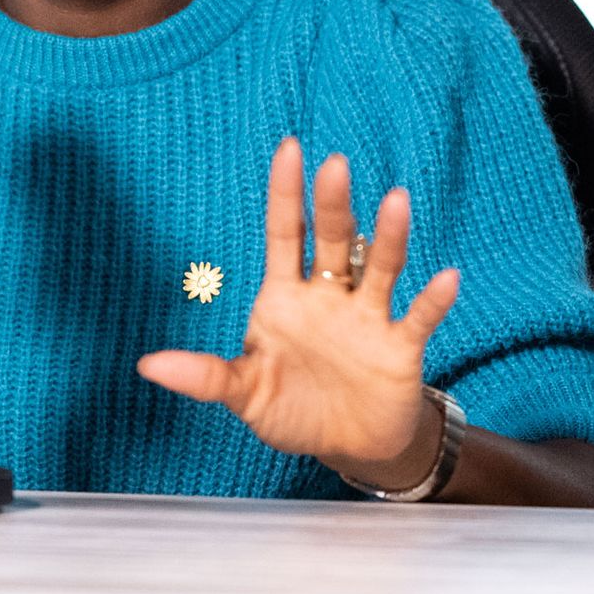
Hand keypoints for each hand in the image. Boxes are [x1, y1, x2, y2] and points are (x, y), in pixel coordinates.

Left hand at [137, 138, 460, 487]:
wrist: (347, 445)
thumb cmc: (293, 408)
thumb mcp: (245, 393)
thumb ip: (205, 377)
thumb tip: (146, 365)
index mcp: (286, 297)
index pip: (286, 234)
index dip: (286, 193)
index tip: (290, 148)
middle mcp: (329, 297)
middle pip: (334, 241)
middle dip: (332, 205)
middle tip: (333, 165)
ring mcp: (367, 318)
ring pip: (379, 268)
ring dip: (389, 237)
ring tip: (396, 201)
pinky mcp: (399, 348)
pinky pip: (419, 319)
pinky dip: (433, 300)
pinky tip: (447, 278)